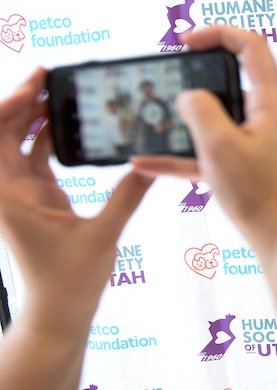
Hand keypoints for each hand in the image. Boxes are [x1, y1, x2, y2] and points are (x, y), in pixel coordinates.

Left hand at [0, 69, 152, 389]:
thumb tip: (150, 164)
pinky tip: (69, 123)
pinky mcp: (38, 197)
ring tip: (61, 92)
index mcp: (10, 196)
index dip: (11, 105)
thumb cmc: (69, 282)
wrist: (58, 312)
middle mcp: (8, 190)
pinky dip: (48, 137)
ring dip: (34, 116)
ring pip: (19, 142)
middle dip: (23, 101)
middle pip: (5, 133)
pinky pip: (36, 156)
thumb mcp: (103, 235)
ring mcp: (22, 192)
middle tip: (52, 77)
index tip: (38, 83)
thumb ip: (127, 196)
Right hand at [131, 26, 276, 255]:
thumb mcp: (220, 145)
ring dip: (184, 120)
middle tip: (166, 80)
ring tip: (149, 120)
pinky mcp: (248, 167)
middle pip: (231, 81)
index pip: (250, 47)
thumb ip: (199, 110)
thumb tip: (189, 97)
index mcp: (269, 102)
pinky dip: (183, 156)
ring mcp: (258, 142)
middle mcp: (267, 117)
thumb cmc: (261, 194)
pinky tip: (146, 165)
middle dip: (195, 77)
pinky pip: (212, 152)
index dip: (218, 34)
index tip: (185, 43)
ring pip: (217, 119)